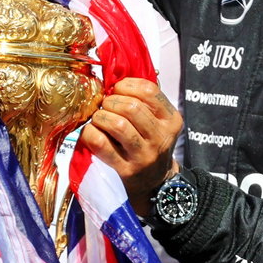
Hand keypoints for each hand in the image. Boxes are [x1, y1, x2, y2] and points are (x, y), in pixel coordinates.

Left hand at [79, 77, 182, 212]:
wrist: (155, 184)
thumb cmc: (150, 144)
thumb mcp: (158, 122)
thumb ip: (143, 101)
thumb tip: (114, 79)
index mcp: (171, 120)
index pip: (149, 91)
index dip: (126, 85)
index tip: (117, 90)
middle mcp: (161, 138)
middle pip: (131, 107)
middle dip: (111, 101)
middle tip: (105, 106)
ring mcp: (144, 156)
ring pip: (118, 124)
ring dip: (101, 117)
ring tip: (99, 118)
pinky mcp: (126, 170)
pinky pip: (102, 145)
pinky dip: (91, 133)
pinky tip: (91, 132)